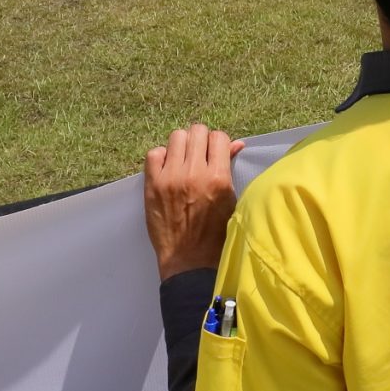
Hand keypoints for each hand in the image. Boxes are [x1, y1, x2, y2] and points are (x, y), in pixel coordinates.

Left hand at [144, 124, 244, 280]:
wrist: (189, 259)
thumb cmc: (216, 233)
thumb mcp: (230, 200)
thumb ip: (229, 169)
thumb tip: (237, 144)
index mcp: (218, 177)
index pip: (219, 137)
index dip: (218, 143)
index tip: (215, 152)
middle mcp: (194, 172)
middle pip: (197, 131)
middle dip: (201, 140)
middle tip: (199, 154)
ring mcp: (170, 177)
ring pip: (176, 137)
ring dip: (182, 145)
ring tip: (183, 160)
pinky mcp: (152, 184)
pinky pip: (155, 153)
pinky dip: (162, 157)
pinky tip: (167, 169)